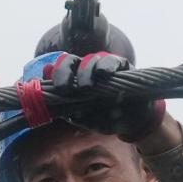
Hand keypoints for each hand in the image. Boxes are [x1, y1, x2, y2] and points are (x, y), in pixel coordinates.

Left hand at [49, 52, 165, 142]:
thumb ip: (67, 107)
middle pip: (73, 60)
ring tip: (86, 86)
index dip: (57, 73)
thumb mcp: (85, 117)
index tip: (58, 88)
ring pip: (92, 59)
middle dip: (66, 71)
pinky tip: (104, 73)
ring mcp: (106, 66)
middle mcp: (89, 69)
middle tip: (65, 88)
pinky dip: (108, 66)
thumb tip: (49, 97)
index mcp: (76, 79)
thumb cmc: (106, 118)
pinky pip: (115, 61)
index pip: (62, 69)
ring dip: (86, 70)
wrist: (133, 123)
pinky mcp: (123, 67)